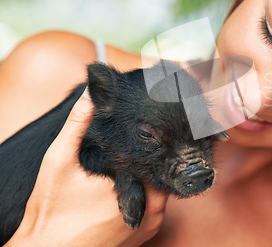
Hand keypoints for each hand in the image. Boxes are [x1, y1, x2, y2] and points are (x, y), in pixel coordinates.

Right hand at [5, 89, 167, 246]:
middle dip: (155, 156)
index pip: (162, 155)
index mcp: (135, 188)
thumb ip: (77, 126)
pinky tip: (134, 182)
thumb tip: (91, 94)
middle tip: (143, 141)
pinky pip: (157, 207)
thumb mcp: (59, 163)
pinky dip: (150, 193)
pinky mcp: (146, 234)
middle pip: (165, 171)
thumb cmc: (51, 210)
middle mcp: (151, 209)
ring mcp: (150, 224)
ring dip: (153, 175)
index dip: (159, 138)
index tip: (155, 123)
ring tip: (137, 159)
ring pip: (163, 189)